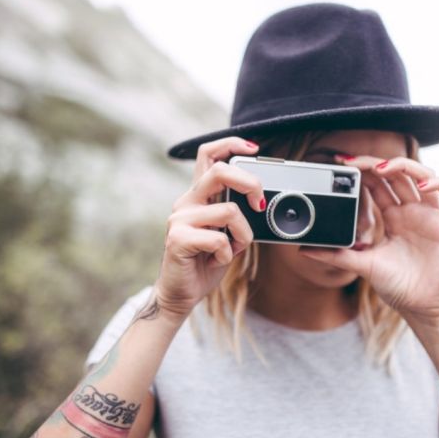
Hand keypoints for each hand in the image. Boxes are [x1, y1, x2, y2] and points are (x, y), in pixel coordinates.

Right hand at [153, 137, 264, 318]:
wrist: (181, 294)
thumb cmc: (206, 262)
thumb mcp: (228, 232)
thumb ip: (237, 212)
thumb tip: (261, 199)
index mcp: (198, 195)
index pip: (208, 154)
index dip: (231, 143)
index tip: (255, 148)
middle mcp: (186, 201)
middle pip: (219, 170)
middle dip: (250, 182)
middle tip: (260, 204)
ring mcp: (180, 219)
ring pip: (229, 210)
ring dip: (243, 234)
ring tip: (234, 248)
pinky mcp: (178, 239)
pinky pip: (219, 239)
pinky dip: (228, 253)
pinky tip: (217, 260)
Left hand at [299, 155, 438, 326]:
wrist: (421, 309)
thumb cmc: (397, 286)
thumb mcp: (362, 265)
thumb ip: (336, 255)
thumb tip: (304, 249)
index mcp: (393, 217)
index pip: (379, 183)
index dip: (364, 169)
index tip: (342, 163)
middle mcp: (413, 211)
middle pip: (398, 174)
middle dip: (377, 163)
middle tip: (355, 162)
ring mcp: (432, 216)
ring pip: (424, 176)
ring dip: (405, 166)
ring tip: (383, 168)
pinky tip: (423, 185)